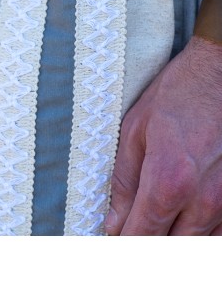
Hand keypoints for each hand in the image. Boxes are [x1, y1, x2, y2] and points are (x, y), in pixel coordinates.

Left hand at [106, 35, 221, 234]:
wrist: (221, 72)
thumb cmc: (177, 93)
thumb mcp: (135, 129)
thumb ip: (123, 183)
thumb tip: (113, 223)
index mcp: (170, 179)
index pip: (142, 237)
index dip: (123, 247)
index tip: (111, 244)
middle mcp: (204, 200)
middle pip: (170, 249)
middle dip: (146, 245)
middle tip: (129, 230)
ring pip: (196, 246)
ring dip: (172, 240)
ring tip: (154, 220)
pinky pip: (216, 233)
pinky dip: (196, 232)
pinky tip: (181, 217)